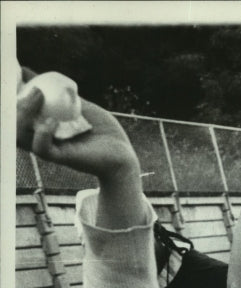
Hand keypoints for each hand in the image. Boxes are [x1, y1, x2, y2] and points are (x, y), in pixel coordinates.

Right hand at [17, 69, 138, 183]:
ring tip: (39, 95)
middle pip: (12, 122)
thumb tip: (29, 71)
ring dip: (23, 113)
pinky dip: (42, 133)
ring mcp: (51, 147)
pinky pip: (42, 148)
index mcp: (42, 123)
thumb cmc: (103, 131)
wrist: (123, 155)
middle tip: (34, 87)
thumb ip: (57, 91)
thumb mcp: (79, 105)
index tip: (13, 76)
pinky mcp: (62, 158)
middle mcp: (41, 136)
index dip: (10, 96)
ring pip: (20, 135)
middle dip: (15, 102)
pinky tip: (53, 121)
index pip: (16, 111)